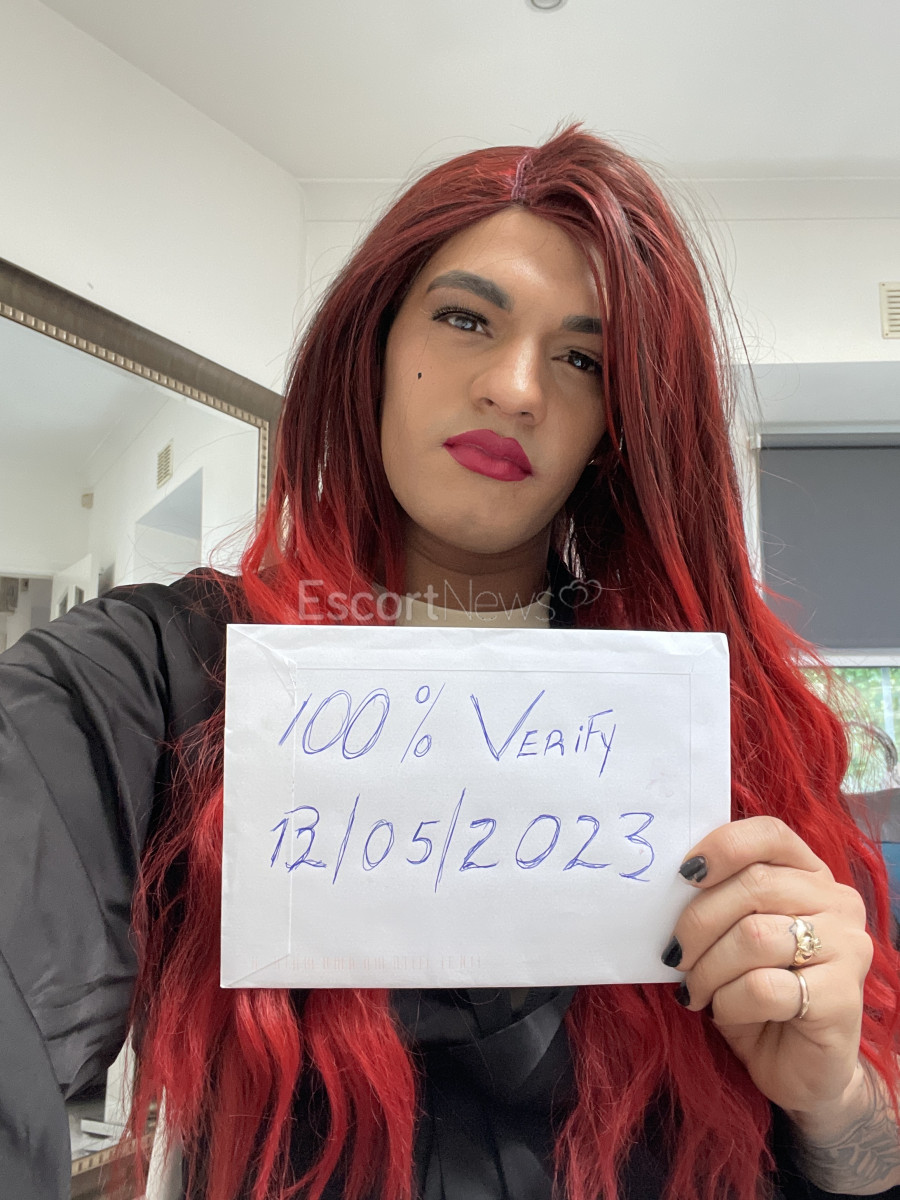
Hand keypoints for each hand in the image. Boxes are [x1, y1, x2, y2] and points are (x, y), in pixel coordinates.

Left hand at [667, 816, 872, 1115]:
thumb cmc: (758, 991)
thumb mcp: (736, 935)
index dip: (723, 846)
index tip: (684, 874)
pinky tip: (724, 1011)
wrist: (799, 1066)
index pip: (770, 834)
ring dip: (708, 968)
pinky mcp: (844, 998)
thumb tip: (670, 883)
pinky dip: (729, 1001)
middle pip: (754, 885)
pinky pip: (764, 987)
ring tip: (695, 991)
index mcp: (811, 875)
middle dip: (699, 922)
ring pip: (754, 936)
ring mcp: (847, 948)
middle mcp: (838, 903)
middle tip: (674, 955)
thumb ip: (721, 899)